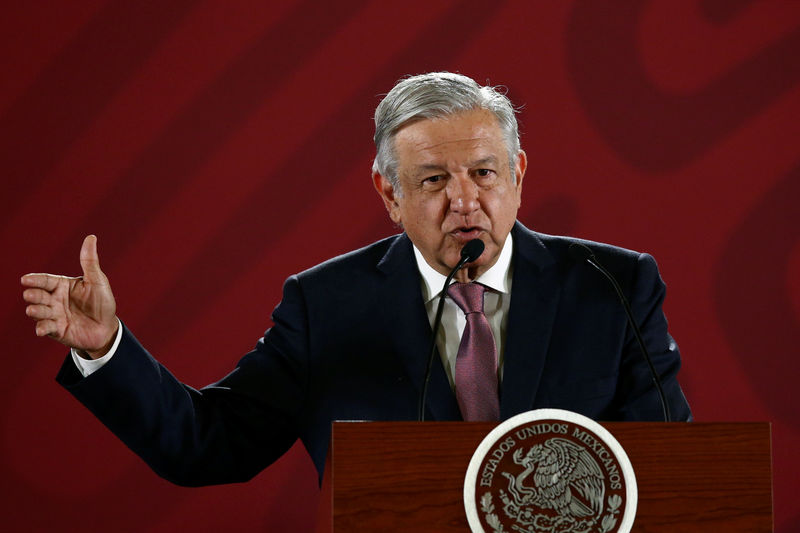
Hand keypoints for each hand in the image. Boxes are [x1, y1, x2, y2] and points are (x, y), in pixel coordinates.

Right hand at [21, 235, 118, 358]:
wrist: (107, 328)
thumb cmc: (102, 303)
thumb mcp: (98, 281)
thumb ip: (90, 261)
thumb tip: (91, 237)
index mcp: (62, 285)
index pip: (46, 280)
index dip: (35, 280)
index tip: (26, 279)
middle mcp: (54, 299)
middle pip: (38, 295)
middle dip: (33, 295)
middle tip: (31, 295)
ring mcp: (54, 315)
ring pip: (38, 311)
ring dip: (35, 311)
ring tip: (33, 309)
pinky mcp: (56, 330)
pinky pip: (45, 328)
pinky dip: (42, 328)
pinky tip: (41, 329)